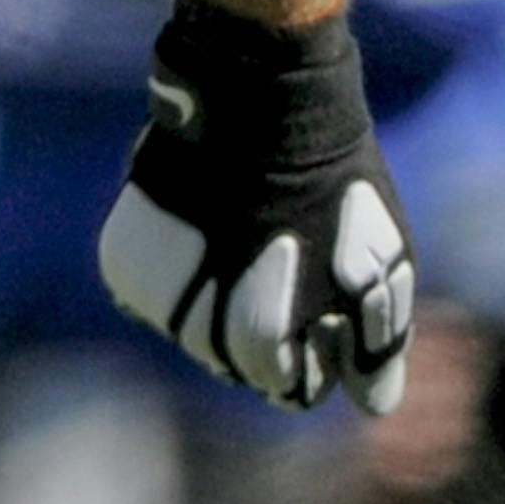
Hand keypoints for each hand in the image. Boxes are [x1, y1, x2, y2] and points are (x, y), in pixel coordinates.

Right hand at [98, 0, 413, 411]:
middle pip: (240, 368)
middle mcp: (195, 333)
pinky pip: (156, 300)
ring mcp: (154, 300)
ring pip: (195, 336)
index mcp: (258, 342)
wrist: (251, 96)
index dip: (316, 349)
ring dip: (222, 303)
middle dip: (271, 328)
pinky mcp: (123, 266)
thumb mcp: (381, 265)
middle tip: (287, 258)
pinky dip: (182, 277)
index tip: (326, 298)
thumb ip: (377, 347)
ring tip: (247, 239)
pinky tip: (207, 234)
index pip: (290, 390)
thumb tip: (372, 406)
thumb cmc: (331, 185)